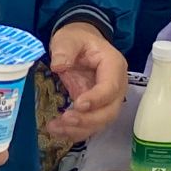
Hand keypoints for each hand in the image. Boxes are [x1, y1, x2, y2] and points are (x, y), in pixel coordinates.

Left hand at [45, 22, 126, 140]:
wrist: (79, 44)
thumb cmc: (76, 39)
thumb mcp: (68, 38)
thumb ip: (64, 50)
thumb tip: (58, 66)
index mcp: (113, 65)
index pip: (111, 87)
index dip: (96, 99)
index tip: (77, 104)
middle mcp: (116, 85)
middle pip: (110, 110)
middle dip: (88, 120)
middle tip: (65, 120)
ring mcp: (107, 99)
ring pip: (101, 122)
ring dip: (79, 129)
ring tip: (55, 128)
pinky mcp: (96, 108)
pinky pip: (91, 125)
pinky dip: (76, 132)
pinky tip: (57, 131)